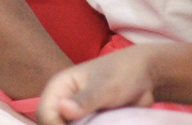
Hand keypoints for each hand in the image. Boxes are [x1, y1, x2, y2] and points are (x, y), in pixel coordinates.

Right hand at [38, 47, 157, 124]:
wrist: (146, 76)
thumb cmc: (124, 72)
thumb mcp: (107, 86)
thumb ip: (86, 99)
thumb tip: (63, 109)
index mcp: (59, 87)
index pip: (45, 115)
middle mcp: (62, 102)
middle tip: (95, 123)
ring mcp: (74, 115)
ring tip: (102, 121)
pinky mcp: (86, 123)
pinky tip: (105, 123)